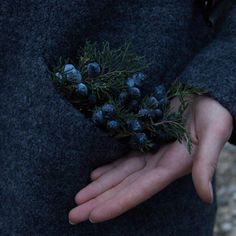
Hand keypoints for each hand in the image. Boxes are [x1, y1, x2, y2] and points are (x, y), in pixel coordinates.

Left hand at [68, 96, 232, 223]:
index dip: (118, 202)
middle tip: (74, 215)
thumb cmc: (213, 112)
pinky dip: (108, 168)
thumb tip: (206, 195)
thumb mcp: (214, 133)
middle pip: (124, 186)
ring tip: (79, 199)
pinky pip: (122, 157)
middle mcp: (157, 163)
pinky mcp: (143, 139)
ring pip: (119, 173)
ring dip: (99, 187)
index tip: (94, 216)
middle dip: (99, 201)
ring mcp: (149, 151)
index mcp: (173, 164)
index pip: (141, 189)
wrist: (204, 94)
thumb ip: (206, 163)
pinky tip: (94, 175)